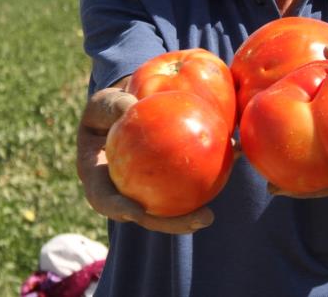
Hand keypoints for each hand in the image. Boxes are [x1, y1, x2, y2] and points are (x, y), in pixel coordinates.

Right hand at [77, 85, 214, 233]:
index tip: (135, 212)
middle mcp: (121, 193)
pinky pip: (183, 185)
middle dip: (170, 224)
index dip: (117, 209)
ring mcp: (142, 193)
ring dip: (188, 215)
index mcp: (98, 178)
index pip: (104, 198)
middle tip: (200, 218)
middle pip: (143, 215)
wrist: (123, 113)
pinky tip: (229, 163)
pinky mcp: (163, 186)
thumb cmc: (109, 107)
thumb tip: (131, 106)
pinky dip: (206, 178)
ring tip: (210, 215)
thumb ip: (115, 105)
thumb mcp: (106, 103)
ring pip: (165, 209)